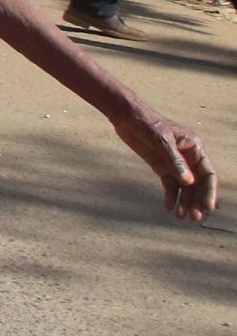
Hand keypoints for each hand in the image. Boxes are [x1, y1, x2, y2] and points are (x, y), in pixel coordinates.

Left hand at [114, 105, 216, 222]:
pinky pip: (170, 185)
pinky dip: (170, 196)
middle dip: (198, 201)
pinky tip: (168, 207)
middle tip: (194, 218)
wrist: (126, 116)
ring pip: (185, 187)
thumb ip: (175, 161)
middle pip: (198, 184)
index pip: (208, 174)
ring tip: (181, 216)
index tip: (208, 208)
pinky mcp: (162, 167)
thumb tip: (189, 183)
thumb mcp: (162, 141)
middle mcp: (188, 158)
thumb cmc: (147, 123)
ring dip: (185, 202)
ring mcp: (175, 163)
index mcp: (195, 148)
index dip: (210, 191)